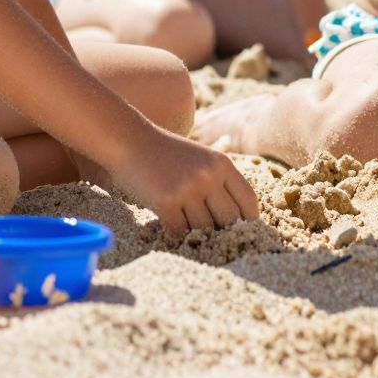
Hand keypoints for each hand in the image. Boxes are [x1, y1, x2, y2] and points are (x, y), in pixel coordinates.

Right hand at [108, 126, 259, 238]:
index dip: (248, 221)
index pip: (248, 201)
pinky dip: (176, 234)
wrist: (129, 140)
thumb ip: (219, 182)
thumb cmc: (165, 153)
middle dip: (223, 232)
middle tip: (213, 237)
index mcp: (222, 164)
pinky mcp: (166, 202)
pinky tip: (169, 224)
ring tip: (185, 225)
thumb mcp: (201, 158)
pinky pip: (180, 232)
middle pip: (229, 220)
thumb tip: (236, 220)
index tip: (242, 232)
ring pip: (204, 229)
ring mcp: (188, 189)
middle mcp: (209, 175)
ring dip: (196, 233)